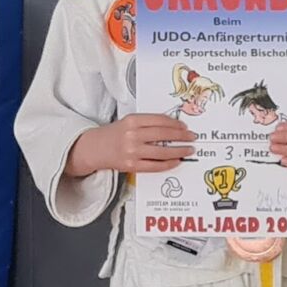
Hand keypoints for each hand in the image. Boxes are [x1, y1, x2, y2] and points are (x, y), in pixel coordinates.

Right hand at [68, 114, 194, 175]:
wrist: (94, 148)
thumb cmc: (114, 134)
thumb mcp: (128, 122)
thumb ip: (147, 123)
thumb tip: (172, 127)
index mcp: (132, 120)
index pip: (159, 120)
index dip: (175, 123)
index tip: (185, 126)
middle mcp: (132, 135)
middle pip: (163, 134)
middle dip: (181, 136)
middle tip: (192, 137)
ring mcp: (132, 151)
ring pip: (162, 152)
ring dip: (179, 151)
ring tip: (188, 150)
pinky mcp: (131, 165)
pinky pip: (155, 166)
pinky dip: (168, 164)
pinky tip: (176, 161)